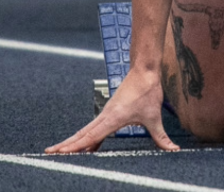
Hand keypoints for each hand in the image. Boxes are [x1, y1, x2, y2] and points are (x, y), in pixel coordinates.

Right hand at [47, 69, 178, 152]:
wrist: (144, 70)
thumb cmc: (148, 91)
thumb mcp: (154, 117)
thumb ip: (161, 137)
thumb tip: (173, 150)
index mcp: (113, 119)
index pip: (91, 137)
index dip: (77, 146)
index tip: (63, 152)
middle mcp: (105, 116)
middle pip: (82, 134)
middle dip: (66, 144)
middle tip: (50, 153)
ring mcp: (106, 114)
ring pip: (86, 131)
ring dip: (74, 141)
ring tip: (61, 152)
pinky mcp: (110, 112)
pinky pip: (95, 128)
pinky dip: (88, 138)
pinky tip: (88, 148)